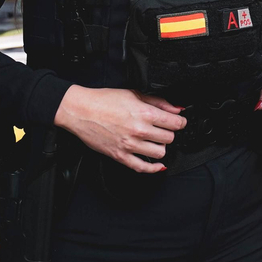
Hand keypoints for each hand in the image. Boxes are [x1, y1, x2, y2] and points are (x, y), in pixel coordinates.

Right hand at [53, 85, 185, 173]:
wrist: (81, 111)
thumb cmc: (104, 101)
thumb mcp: (134, 94)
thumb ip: (158, 102)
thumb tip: (176, 110)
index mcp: (144, 113)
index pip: (174, 123)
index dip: (180, 122)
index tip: (178, 122)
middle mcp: (138, 131)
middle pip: (169, 138)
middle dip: (169, 133)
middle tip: (163, 129)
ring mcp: (129, 145)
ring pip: (159, 153)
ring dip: (160, 147)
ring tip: (154, 141)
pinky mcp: (120, 156)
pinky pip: (142, 167)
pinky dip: (154, 168)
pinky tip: (157, 164)